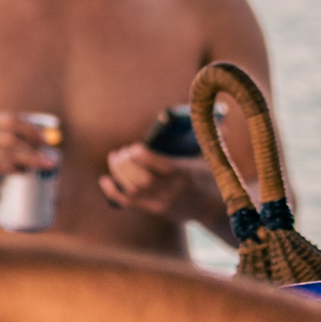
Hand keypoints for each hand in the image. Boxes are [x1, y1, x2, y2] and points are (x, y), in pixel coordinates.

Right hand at [0, 109, 58, 205]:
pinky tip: (23, 173)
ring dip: (30, 159)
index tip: (47, 139)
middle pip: (14, 136)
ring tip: (44, 165)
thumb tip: (41, 143)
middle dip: (35, 146)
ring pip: (9, 151)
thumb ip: (5, 138)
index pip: (13, 119)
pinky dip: (14, 169)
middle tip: (50, 157)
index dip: (33, 128)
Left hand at [99, 142, 224, 226]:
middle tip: (121, 152)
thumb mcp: (213, 155)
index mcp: (186, 172)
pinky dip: (113, 192)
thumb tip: (216, 111)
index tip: (135, 147)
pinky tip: (104, 180)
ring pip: (133, 190)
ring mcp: (162, 202)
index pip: (159, 165)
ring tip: (115, 158)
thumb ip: (210, 134)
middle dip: (125, 164)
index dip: (141, 155)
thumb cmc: (212, 176)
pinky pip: (129, 203)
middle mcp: (172, 189)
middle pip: (141, 179)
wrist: (215, 209)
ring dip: (118, 173)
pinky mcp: (155, 210)